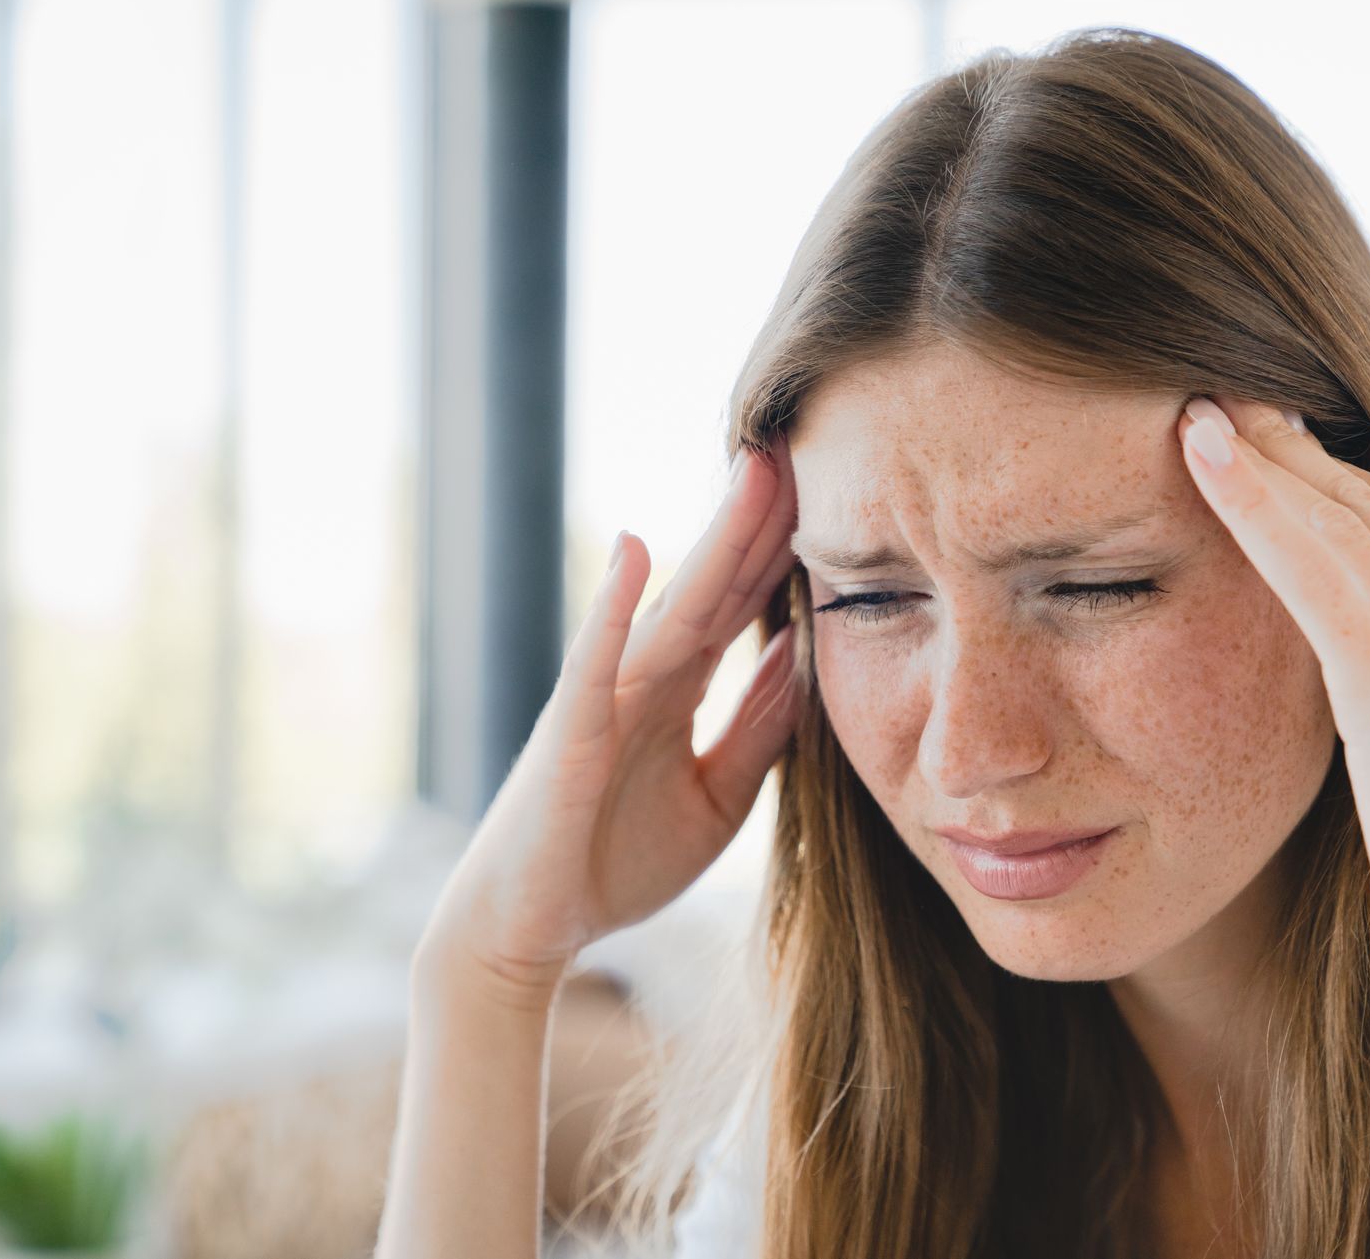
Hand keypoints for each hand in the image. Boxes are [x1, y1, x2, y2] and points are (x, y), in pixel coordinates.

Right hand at [417, 439, 804, 1004]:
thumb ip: (761, 729)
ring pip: (670, 605)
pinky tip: (637, 550)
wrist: (531, 928)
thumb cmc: (613, 862)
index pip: (743, 603)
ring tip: (752, 471)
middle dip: (762, 517)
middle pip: (716, 584)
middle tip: (807, 441)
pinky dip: (612, 606)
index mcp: (678, 690)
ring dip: (712, 539)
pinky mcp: (568, 733)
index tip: (838, 484)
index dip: (787, 546)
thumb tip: (808, 652)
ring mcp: (603, 698)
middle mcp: (642, 677)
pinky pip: (594, 663)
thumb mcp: (720, 798)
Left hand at [1175, 396, 1369, 1018]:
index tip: (1260, 442)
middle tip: (1211, 399)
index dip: (1324, 477)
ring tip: (1192, 406)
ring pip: (1340, 511)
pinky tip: (1201, 453)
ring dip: (1260, 454)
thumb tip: (1342, 650)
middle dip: (1288, 449)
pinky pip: (1314, 560)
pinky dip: (1255, 499)